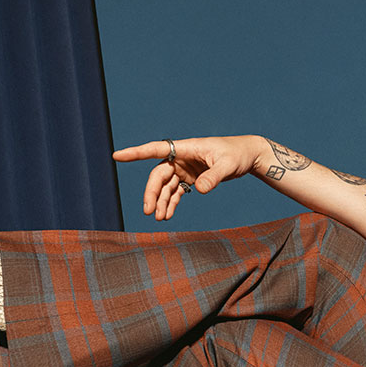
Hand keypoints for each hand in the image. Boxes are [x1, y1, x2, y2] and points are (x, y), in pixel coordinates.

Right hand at [112, 136, 265, 219]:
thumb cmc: (238, 154)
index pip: (157, 149)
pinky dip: (171, 203)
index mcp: (187, 148)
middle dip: (152, 193)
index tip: (117, 156)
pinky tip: (167, 215)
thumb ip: (214, 177)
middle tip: (149, 211)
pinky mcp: (191, 178)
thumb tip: (198, 190)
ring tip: (160, 218)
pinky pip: (176, 191)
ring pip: (166, 186)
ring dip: (161, 202)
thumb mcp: (228, 165)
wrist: (248, 156)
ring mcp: (185, 168)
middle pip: (159, 174)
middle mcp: (182, 157)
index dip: (136, 153)